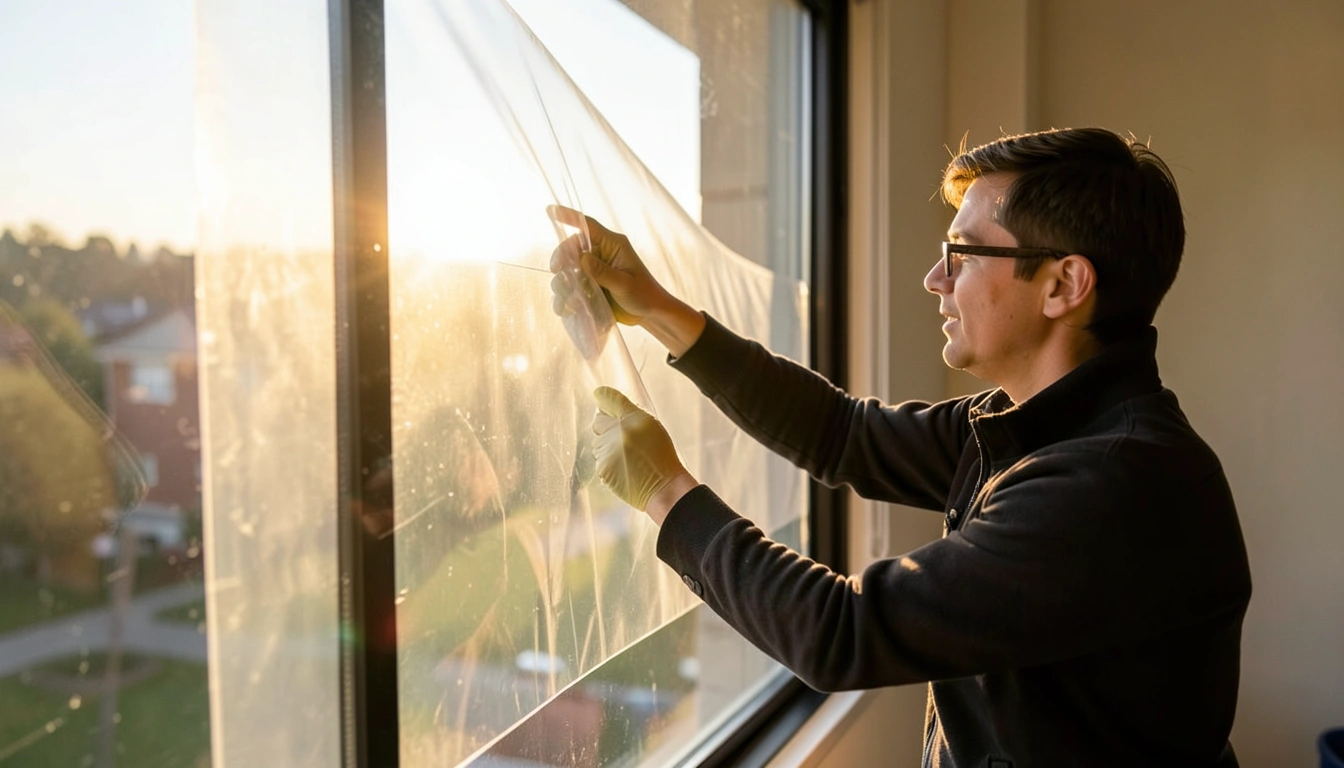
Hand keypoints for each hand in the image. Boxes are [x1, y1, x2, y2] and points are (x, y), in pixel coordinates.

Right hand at [548, 205, 667, 325]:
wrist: (649, 314)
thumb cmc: (644, 294)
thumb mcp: (625, 284)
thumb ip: (603, 272)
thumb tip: (581, 258)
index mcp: (612, 245)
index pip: (588, 226)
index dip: (569, 216)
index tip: (550, 211)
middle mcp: (600, 254)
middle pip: (572, 249)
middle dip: (561, 260)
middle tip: (557, 272)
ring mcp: (594, 270)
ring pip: (568, 270)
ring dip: (563, 284)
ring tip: (568, 301)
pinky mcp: (590, 285)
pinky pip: (572, 287)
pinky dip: (566, 297)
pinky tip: (566, 308)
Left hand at [592, 386, 690, 515]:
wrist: (664, 488)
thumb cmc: (662, 457)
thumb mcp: (652, 426)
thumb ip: (629, 412)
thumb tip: (602, 395)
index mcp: (634, 419)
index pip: (611, 400)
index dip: (605, 399)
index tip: (600, 396)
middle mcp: (618, 432)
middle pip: (599, 422)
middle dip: (607, 427)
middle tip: (625, 438)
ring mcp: (608, 451)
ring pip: (598, 442)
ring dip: (607, 446)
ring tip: (628, 457)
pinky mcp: (603, 468)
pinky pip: (600, 459)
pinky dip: (609, 462)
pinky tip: (625, 468)